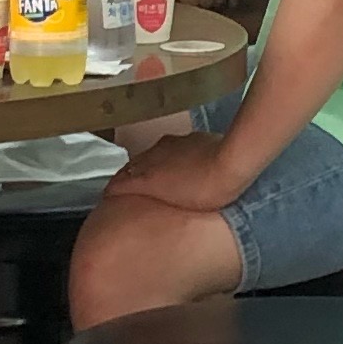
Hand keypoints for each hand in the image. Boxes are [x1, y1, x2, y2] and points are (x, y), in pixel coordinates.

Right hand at [102, 133, 241, 212]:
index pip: (117, 183)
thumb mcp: (173, 205)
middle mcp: (152, 155)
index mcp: (144, 174)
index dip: (113, 192)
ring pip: (151, 156)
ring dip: (148, 166)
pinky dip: (170, 158)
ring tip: (153, 178)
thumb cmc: (205, 191)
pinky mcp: (190, 138)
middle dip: (128, 178)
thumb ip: (152, 199)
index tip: (110, 199)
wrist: (232, 162)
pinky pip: (173, 149)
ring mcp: (171, 144)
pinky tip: (180, 165)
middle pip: (132, 167)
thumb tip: (137, 200)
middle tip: (129, 191)